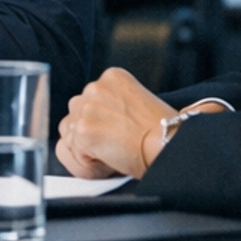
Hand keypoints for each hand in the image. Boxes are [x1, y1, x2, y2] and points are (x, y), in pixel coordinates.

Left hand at [56, 67, 172, 180]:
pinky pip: (73, 153)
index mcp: (112, 76)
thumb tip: (97, 121)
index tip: (119, 131)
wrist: (170, 144)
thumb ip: (113, 104)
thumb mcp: (137, 103)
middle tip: (116, 144)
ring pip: (70, 133)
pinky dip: (88, 164)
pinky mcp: (83, 131)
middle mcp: (96, 87)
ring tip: (114, 151)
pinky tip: (111, 160)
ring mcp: (87, 108)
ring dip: (86, 147)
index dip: (102, 121)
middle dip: (90, 132)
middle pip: (75, 113)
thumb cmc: (163, 131)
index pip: (89, 99)